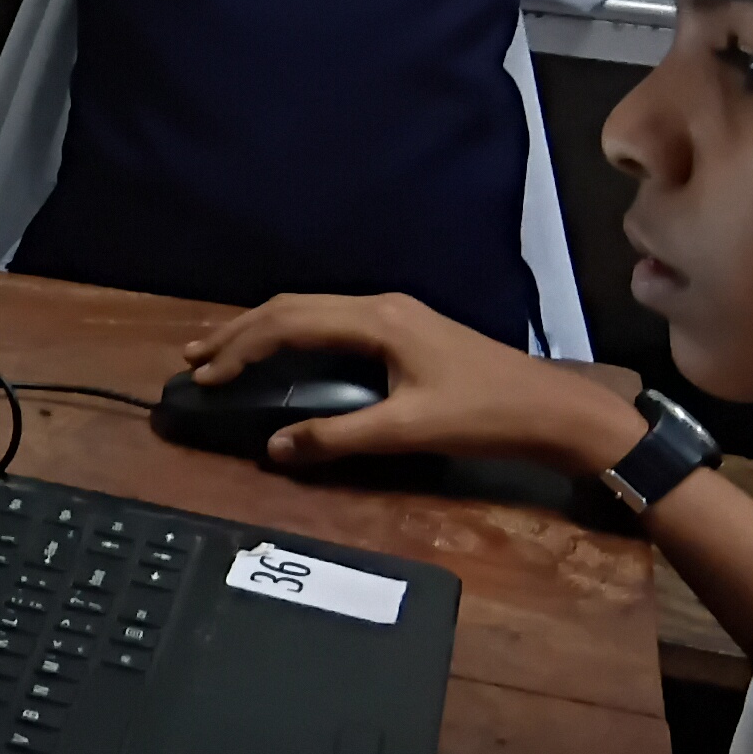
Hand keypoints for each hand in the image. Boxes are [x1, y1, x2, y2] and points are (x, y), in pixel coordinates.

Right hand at [178, 292, 650, 475]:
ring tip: (225, 353)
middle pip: (293, 306)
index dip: (241, 348)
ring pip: (312, 310)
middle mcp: (382, 306)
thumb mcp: (409, 431)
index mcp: (378, 320)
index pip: (290, 322)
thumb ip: (338, 437)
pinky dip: (294, 334)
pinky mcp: (406, 329)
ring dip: (265, 330)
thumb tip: (275, 447)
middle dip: (240, 332)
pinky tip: (283, 354)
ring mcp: (396, 315)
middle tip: (197, 359)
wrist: (556, 410)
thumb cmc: (487, 415)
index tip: (206, 376)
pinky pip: (332, 321)